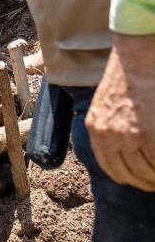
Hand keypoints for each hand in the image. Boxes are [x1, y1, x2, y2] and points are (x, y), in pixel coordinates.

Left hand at [85, 33, 154, 191]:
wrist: (136, 59)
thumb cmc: (126, 79)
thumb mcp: (105, 107)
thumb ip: (109, 128)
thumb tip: (123, 151)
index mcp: (96, 130)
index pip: (110, 167)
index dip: (127, 177)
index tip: (139, 181)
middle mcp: (108, 136)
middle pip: (129, 173)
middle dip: (145, 181)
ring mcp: (128, 136)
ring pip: (146, 170)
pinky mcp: (147, 134)